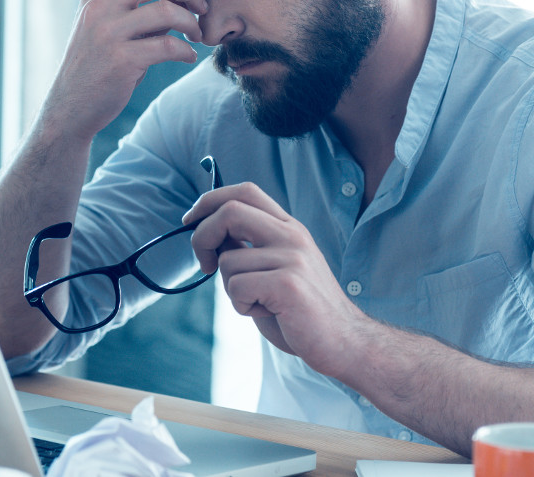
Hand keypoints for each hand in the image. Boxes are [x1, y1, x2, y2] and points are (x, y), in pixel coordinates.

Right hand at [41, 0, 216, 140]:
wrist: (71, 106)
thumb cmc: (101, 65)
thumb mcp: (114, 28)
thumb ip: (143, 9)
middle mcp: (99, 7)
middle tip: (204, 7)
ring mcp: (107, 33)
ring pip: (166, 10)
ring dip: (191, 22)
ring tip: (196, 36)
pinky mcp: (120, 61)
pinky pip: (167, 46)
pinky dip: (186, 51)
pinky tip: (188, 58)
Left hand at [183, 183, 366, 377]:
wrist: (343, 342)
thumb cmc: (300, 310)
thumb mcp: (274, 269)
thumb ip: (248, 248)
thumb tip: (208, 232)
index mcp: (289, 228)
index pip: (245, 191)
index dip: (210, 200)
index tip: (190, 220)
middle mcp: (292, 235)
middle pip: (230, 211)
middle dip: (201, 236)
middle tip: (204, 265)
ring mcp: (292, 257)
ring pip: (228, 261)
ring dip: (231, 290)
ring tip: (260, 303)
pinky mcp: (288, 284)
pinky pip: (237, 287)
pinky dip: (242, 306)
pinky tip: (268, 313)